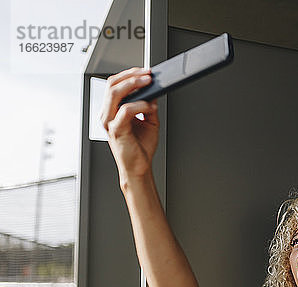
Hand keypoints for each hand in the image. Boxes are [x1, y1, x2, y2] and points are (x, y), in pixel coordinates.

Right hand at [99, 67, 158, 185]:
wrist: (139, 167)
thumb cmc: (140, 147)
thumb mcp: (149, 121)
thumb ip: (149, 106)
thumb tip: (153, 91)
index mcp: (112, 110)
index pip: (115, 84)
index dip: (129, 74)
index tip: (145, 72)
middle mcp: (108, 114)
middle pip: (112, 84)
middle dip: (131, 76)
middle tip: (147, 74)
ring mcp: (110, 122)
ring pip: (114, 93)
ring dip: (133, 84)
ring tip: (148, 83)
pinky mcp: (116, 130)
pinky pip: (125, 111)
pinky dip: (139, 105)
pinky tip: (149, 106)